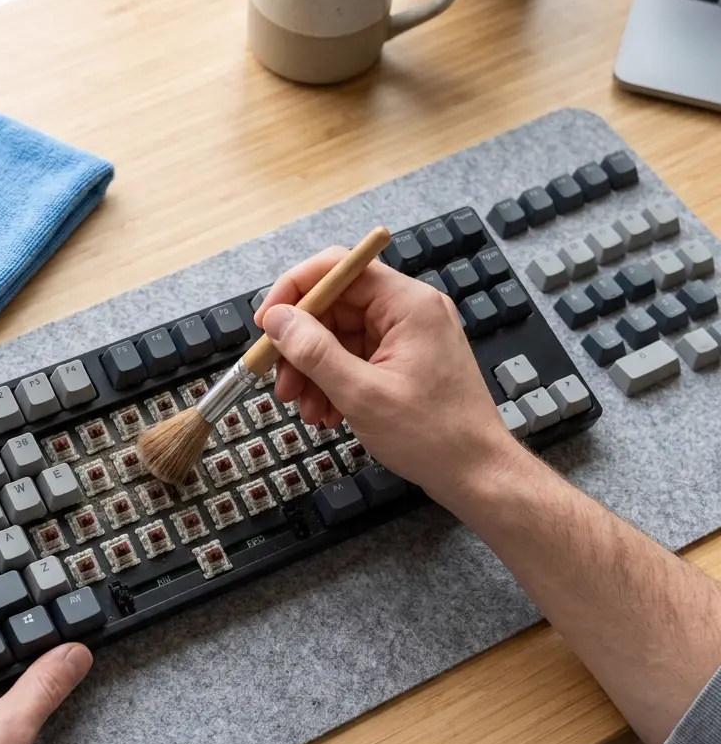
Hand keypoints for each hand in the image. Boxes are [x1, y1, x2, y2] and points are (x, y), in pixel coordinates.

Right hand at [254, 247, 521, 505]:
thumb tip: (277, 319)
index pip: (338, 268)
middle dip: (301, 345)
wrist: (477, 474)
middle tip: (279, 382)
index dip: (295, 290)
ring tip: (304, 409)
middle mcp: (408, 311)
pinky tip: (326, 414)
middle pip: (335, 306)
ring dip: (313, 371)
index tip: (266, 324)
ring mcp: (407, 337)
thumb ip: (314, 352)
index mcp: (407, 304)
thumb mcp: (361, 394)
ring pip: (340, 337)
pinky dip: (334, 383)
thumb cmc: (433, 435)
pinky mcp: (404, 361)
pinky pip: (356, 359)